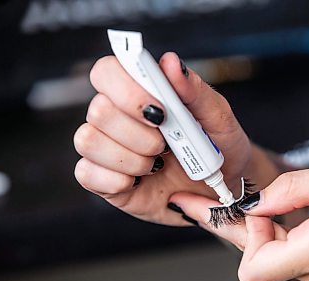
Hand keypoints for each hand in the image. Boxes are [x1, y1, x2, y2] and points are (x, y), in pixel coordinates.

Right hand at [74, 52, 278, 244]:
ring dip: (132, 158)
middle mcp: (116, 116)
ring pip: (89, 141)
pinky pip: (87, 173)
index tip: (160, 111)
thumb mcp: (217, 117)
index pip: (107, 72)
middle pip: (98, 110)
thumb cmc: (218, 148)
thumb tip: (170, 63)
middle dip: (139, 133)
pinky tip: (140, 181)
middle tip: (166, 145)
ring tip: (157, 165)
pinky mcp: (102, 180)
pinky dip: (118, 180)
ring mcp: (105, 148)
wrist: (222, 189)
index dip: (127, 89)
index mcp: (138, 92)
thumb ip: (194, 90)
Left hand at [237, 161, 308, 280]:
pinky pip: (300, 262)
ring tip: (296, 208)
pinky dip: (294, 241)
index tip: (259, 207)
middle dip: (252, 229)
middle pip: (262, 262)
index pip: (253, 269)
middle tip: (253, 201)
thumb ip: (294, 188)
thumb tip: (257, 201)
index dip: (246, 235)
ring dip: (276, 234)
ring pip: (280, 262)